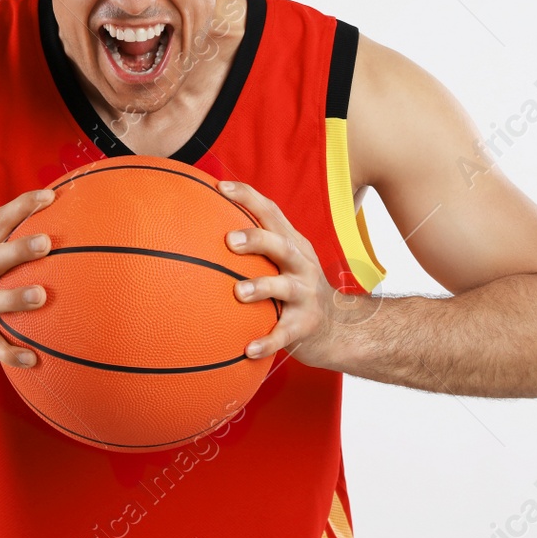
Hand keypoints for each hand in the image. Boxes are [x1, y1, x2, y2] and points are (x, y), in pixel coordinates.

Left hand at [221, 179, 360, 368]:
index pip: (271, 212)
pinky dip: (267, 341)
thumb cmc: (295, 287)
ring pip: (285, 288)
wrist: (337, 327)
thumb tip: (199, 222)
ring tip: (238, 293)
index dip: (248, 197)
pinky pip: (284, 334)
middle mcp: (301, 265)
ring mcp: (305, 295)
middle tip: (228, 240)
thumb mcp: (282, 260)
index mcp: (292, 244)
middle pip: (282, 245)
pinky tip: (247, 350)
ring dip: (261, 288)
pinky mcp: (304, 326)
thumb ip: (253, 244)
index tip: (220, 187)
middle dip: (257, 239)